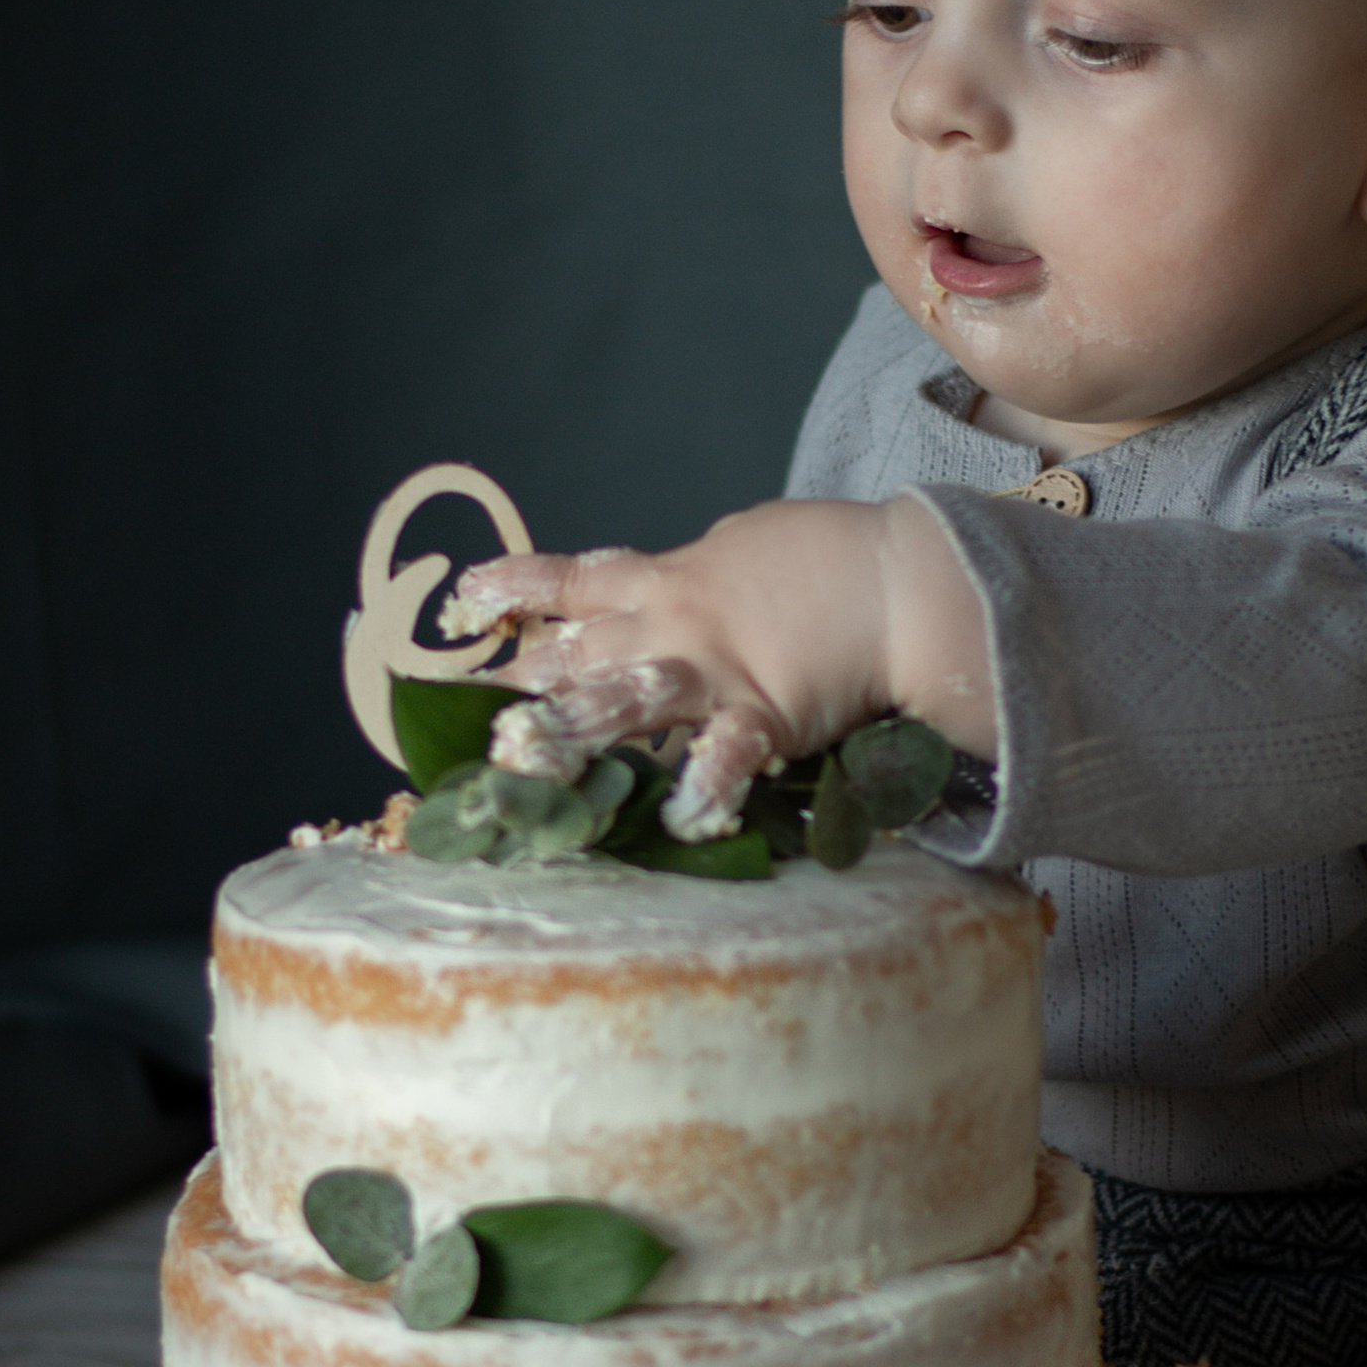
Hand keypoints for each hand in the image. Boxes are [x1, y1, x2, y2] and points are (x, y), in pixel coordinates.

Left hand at [448, 498, 992, 835]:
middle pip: (579, 650)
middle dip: (522, 684)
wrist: (904, 577)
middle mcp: (677, 623)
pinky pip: (729, 754)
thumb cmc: (832, 558)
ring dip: (575, 729)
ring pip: (629, 696)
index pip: (576, 582)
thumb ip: (698, 574)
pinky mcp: (767, 711)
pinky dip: (708, 785)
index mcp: (670, 578)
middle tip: (468, 714)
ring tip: (525, 757)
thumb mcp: (746, 546)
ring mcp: (716, 668)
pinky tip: (684, 821)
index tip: (462, 605)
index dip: (516, 591)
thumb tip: (665, 586)